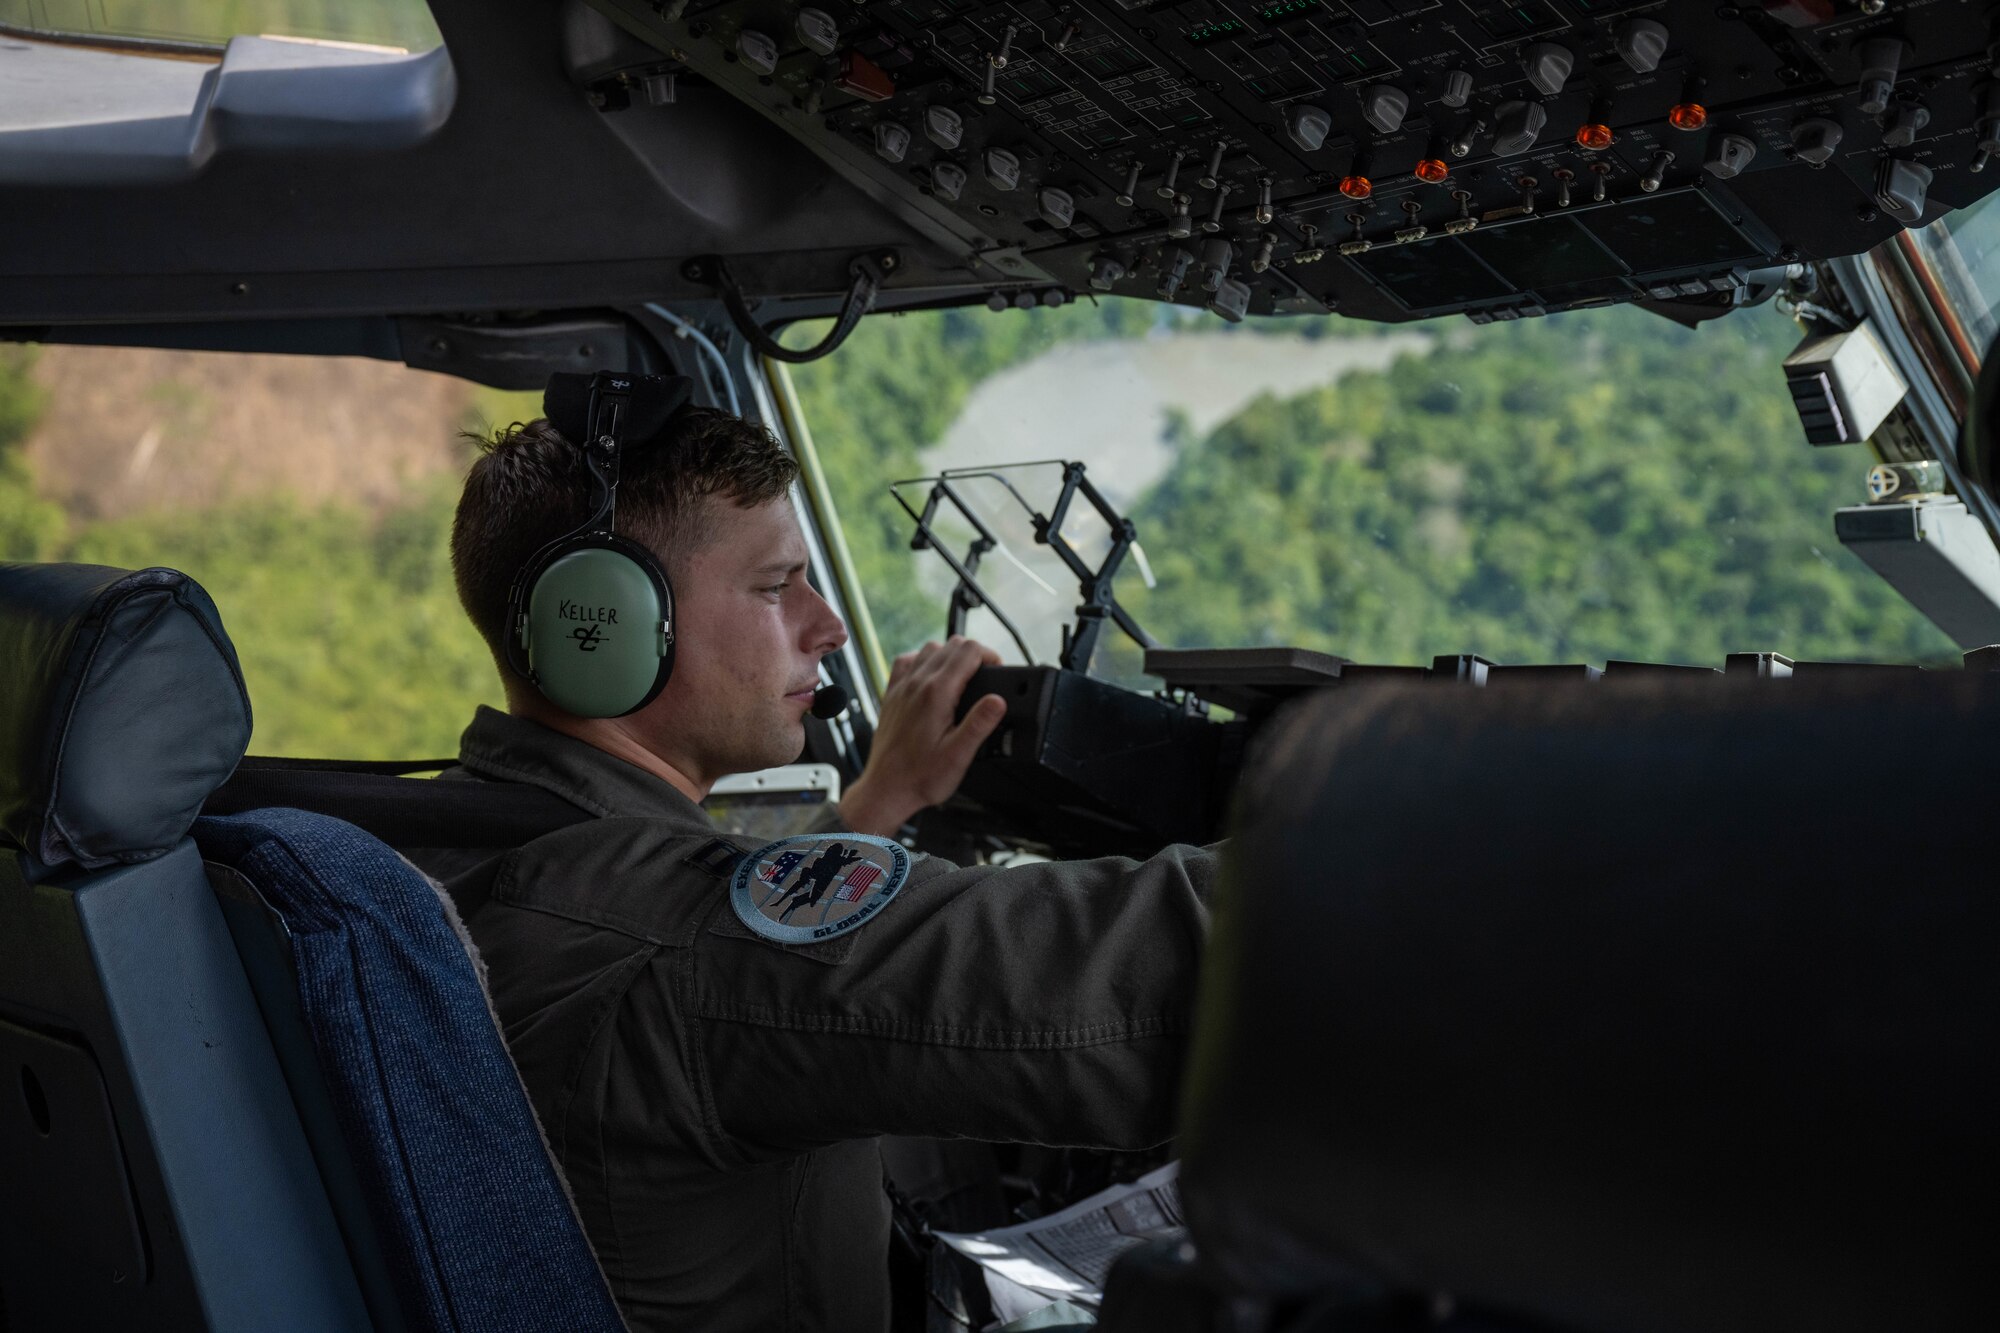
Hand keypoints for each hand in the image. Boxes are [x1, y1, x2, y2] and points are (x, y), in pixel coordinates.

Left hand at [838, 636, 1007, 836]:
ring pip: (930, 649)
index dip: (990, 655)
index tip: (997, 671)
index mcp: (937, 694)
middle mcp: (917, 684)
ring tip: (963, 677)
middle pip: (952, 644)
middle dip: (974, 654)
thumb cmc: (920, 778)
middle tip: (985, 676)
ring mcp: (902, 687)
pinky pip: (906, 661)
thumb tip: (998, 701)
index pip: (969, 651)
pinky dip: (924, 661)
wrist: (886, 790)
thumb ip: (980, 724)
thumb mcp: (959, 755)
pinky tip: (931, 678)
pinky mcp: (892, 695)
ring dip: (950, 655)